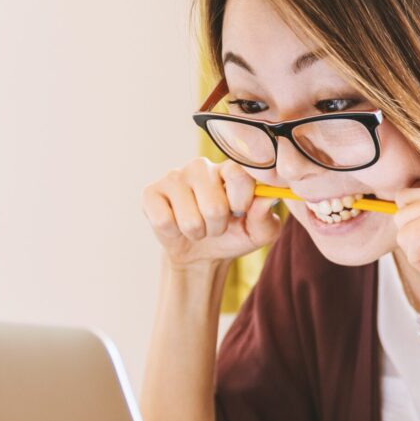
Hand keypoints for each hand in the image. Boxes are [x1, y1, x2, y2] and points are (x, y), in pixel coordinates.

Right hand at [140, 157, 282, 268]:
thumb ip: (266, 217)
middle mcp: (201, 167)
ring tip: (198, 227)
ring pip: (190, 219)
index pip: (239, 175)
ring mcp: (174, 177)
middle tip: (216, 225)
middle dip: (218, 227)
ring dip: (197, 233)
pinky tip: (176, 224)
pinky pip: (164, 221)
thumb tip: (269, 198)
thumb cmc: (234, 235)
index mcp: (230, 169)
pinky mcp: (151, 192)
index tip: (240, 212)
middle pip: (214, 206)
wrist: (201, 253)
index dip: (241, 201)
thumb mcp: (259, 233)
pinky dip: (174, 233)